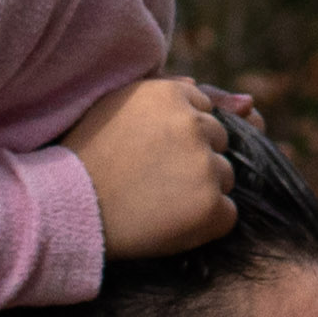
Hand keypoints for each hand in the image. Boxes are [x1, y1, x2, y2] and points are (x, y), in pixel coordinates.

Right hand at [66, 78, 237, 256]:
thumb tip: (251, 103)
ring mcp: (205, 167)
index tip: (150, 152)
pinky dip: (205, 223)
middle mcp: (195, 125)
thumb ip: (183, 93)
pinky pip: (227, 215)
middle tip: (150, 177)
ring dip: (201, 190)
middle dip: (194, 159)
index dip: (179, 137)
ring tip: (155, 199)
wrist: (66, 207)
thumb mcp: (125, 104)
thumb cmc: (90, 154)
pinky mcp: (210, 206)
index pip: (205, 113)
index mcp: (174, 94)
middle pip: (219, 143)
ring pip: (225, 177)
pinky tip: (167, 221)